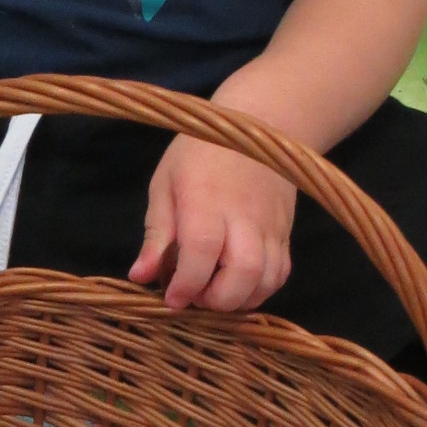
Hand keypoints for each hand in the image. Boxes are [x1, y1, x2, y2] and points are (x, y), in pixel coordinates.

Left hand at [129, 137, 297, 314]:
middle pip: (244, 271)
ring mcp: (270, 225)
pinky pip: (281, 272)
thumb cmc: (201, 151)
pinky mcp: (286, 232)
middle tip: (195, 297)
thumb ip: (157, 232)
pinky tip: (238, 286)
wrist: (259, 127)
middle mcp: (244, 215)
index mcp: (206, 199)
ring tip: (215, 293)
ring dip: (240, 299)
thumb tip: (140, 276)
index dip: (187, 283)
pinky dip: (261, 289)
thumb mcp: (166, 183)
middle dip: (217, 299)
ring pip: (267, 277)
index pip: (202, 250)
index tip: (172, 298)